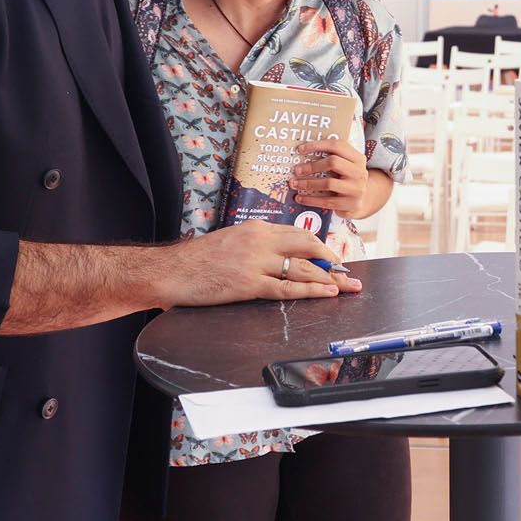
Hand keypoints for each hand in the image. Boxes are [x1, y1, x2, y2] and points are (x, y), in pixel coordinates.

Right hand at [172, 222, 359, 303]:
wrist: (171, 271)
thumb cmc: (198, 259)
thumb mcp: (231, 240)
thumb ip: (256, 244)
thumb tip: (279, 255)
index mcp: (256, 227)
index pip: (299, 234)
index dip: (320, 247)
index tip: (332, 257)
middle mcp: (260, 241)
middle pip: (308, 247)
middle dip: (332, 260)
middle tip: (348, 272)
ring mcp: (256, 262)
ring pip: (303, 269)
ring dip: (329, 278)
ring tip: (346, 286)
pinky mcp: (249, 284)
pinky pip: (288, 288)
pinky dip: (311, 291)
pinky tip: (327, 293)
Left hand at [290, 137, 371, 214]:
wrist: (362, 201)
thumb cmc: (347, 180)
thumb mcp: (346, 167)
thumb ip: (332, 159)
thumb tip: (303, 155)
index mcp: (357, 158)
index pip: (337, 146)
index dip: (317, 145)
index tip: (300, 149)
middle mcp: (359, 172)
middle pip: (333, 162)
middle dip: (312, 166)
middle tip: (297, 170)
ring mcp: (357, 189)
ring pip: (328, 183)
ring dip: (308, 183)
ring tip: (295, 184)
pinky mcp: (351, 204)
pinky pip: (327, 201)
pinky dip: (310, 199)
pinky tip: (300, 198)